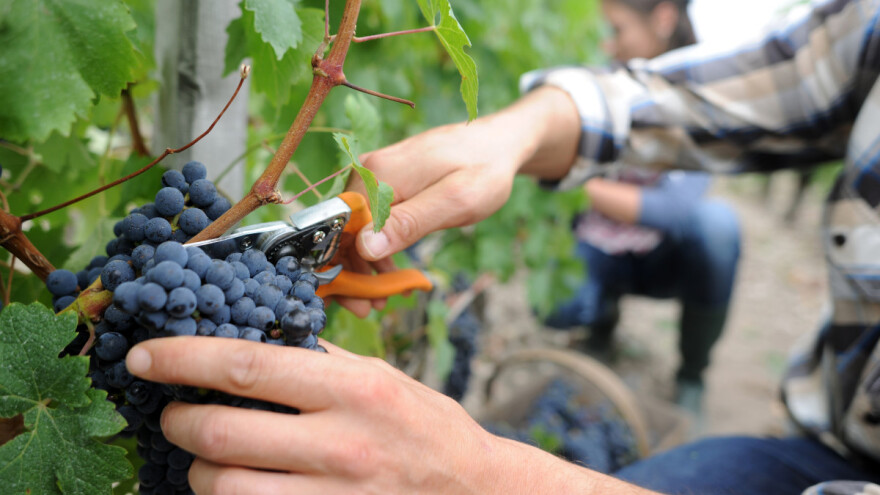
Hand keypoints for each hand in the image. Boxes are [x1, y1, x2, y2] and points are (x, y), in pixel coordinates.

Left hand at [126, 337, 501, 493]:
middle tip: (170, 412)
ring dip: (197, 469)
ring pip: (224, 488)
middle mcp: (340, 444)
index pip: (248, 367)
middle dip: (177, 421)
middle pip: (222, 434)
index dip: (185, 359)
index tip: (146, 355)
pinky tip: (232, 484)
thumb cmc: (426, 427)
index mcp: (352, 390)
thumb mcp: (380, 378)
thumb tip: (252, 338)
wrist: (474, 492)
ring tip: (203, 455)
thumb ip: (320, 361)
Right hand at [337, 87, 581, 315]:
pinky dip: (377, 248)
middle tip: (368, 309)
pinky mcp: (386, 182)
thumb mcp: (454, 201)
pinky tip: (390, 271)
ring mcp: (375, 176)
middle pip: (343, 229)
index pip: (341, 228)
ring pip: (355, 227)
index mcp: (378, 174)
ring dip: (363, 265)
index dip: (342, 268)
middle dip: (350, 272)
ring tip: (383, 296)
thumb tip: (366, 246)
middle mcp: (368, 171)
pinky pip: (371, 220)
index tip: (359, 301)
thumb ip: (410, 222)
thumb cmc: (484, 171)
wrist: (499, 143)